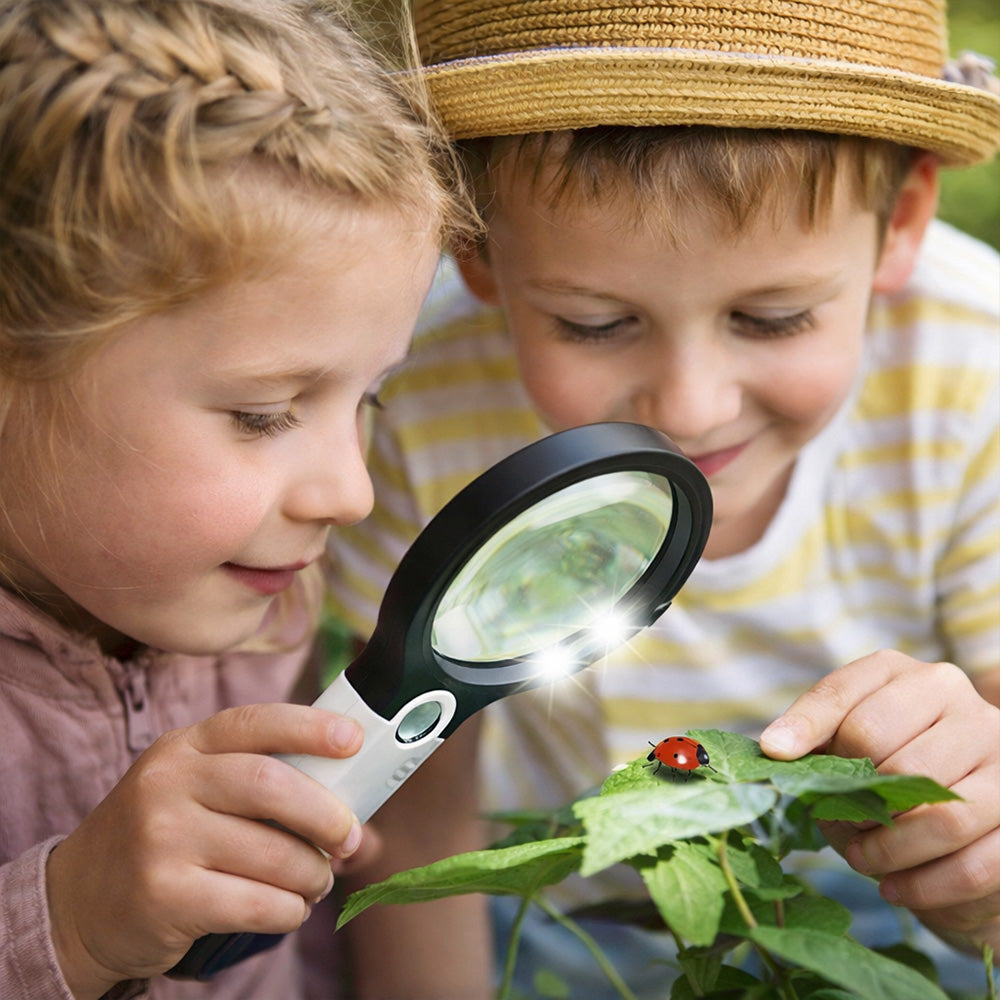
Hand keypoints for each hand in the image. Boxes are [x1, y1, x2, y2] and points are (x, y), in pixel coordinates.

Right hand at [46, 703, 363, 998]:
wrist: (77, 900)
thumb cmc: (163, 835)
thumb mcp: (193, 787)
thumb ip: (257, 779)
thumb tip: (352, 802)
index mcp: (184, 747)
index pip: (255, 722)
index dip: (311, 728)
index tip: (353, 740)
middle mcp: (167, 784)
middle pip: (271, 785)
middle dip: (326, 814)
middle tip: (349, 837)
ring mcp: (161, 840)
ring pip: (271, 853)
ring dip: (312, 872)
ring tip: (317, 880)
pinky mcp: (163, 897)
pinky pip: (254, 903)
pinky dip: (288, 910)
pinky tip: (289, 908)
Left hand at [760, 652, 999, 954]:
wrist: (964, 813)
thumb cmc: (885, 770)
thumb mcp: (847, 744)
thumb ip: (816, 742)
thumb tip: (774, 749)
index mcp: (901, 675)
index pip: (844, 696)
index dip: (806, 728)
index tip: (776, 753)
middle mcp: (955, 698)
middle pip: (888, 753)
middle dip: (853, 801)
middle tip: (838, 826)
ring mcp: (998, 751)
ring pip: (937, 812)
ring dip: (889, 849)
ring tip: (861, 860)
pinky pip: (975, 860)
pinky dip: (927, 884)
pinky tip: (894, 888)